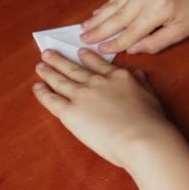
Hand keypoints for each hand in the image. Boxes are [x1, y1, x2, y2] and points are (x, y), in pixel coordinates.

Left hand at [32, 48, 171, 167]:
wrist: (141, 138)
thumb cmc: (151, 122)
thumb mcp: (150, 96)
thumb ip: (141, 83)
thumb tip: (139, 73)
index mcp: (117, 77)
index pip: (97, 64)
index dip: (86, 57)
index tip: (79, 51)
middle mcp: (96, 82)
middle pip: (73, 68)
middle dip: (59, 60)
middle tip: (48, 52)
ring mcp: (81, 95)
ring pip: (60, 80)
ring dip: (48, 72)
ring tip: (40, 66)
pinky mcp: (70, 112)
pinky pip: (52, 100)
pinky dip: (43, 93)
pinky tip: (37, 87)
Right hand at [80, 0, 188, 53]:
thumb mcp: (182, 32)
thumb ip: (155, 42)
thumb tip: (131, 50)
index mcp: (160, 8)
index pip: (132, 31)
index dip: (115, 42)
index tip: (99, 50)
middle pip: (119, 15)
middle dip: (100, 29)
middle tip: (83, 38)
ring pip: (117, 2)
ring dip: (100, 16)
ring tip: (85, 26)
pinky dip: (110, 3)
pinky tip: (99, 11)